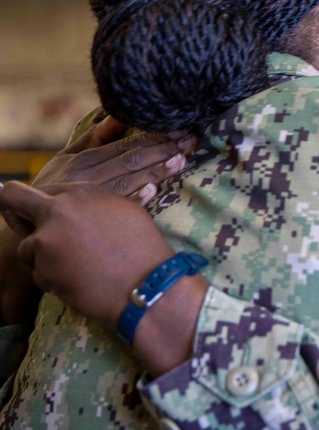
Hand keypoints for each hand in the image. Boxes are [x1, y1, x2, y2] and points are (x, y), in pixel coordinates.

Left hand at [0, 181, 207, 375]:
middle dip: (12, 210)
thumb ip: (94, 205)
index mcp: (83, 192)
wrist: (148, 284)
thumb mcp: (126, 212)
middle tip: (22, 224)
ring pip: (26, 247)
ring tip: (75, 269)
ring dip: (43, 259)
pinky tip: (79, 282)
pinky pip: (39, 274)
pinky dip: (54, 280)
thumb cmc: (144, 249)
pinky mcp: (42, 268)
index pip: (44, 190)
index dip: (42, 205)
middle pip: (12, 198)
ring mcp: (47, 239)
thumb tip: (77, 205)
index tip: (44, 218)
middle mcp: (60, 209)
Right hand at [32, 115, 195, 205]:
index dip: (155, 136)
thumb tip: (118, 113)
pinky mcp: (96, 219)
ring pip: (130, 181)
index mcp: (87, 158)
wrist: (31, 218)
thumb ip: (96, 136)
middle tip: (191, 142)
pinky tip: (152, 191)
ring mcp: (95, 198)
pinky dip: (134, 199)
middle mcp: (92, 176)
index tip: (181, 128)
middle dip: (164, 150)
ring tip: (181, 161)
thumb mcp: (69, 155)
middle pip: (133, 160)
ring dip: (156, 171)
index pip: (127, 144)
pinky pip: (117, 208)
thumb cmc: (55, 183)